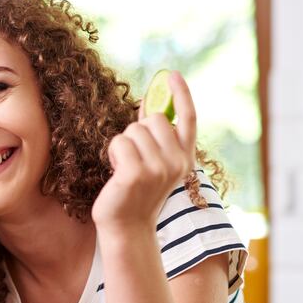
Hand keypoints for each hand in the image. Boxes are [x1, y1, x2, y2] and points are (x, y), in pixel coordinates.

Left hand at [91, 71, 197, 234]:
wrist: (127, 227)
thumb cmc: (136, 193)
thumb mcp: (153, 163)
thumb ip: (155, 138)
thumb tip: (148, 105)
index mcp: (185, 159)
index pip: (188, 119)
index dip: (182, 94)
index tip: (171, 74)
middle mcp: (177, 163)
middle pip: (154, 119)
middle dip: (138, 131)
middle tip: (134, 158)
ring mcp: (158, 169)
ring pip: (134, 130)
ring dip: (123, 145)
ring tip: (125, 169)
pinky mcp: (136, 173)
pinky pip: (119, 142)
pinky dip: (113, 153)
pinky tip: (117, 173)